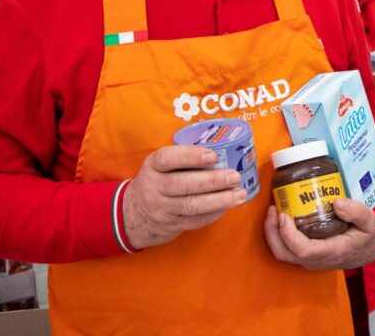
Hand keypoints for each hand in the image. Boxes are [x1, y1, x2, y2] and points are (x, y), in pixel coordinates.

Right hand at [123, 146, 247, 249]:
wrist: (135, 214)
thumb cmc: (159, 180)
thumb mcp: (161, 166)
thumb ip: (183, 158)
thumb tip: (224, 150)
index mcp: (153, 166)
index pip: (167, 159)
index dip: (190, 157)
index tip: (213, 156)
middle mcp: (154, 187)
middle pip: (183, 184)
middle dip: (212, 181)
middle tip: (235, 176)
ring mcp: (162, 209)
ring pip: (191, 205)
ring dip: (219, 200)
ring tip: (239, 194)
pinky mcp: (171, 225)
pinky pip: (194, 220)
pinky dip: (213, 214)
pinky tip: (228, 206)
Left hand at [264, 199, 374, 269]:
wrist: (368, 251)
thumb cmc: (367, 236)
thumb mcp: (369, 221)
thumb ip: (357, 212)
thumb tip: (337, 203)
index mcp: (331, 252)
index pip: (303, 250)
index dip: (289, 234)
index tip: (284, 215)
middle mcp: (316, 259)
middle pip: (285, 253)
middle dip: (272, 232)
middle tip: (273, 209)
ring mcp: (310, 259)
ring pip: (282, 252)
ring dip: (273, 233)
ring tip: (274, 210)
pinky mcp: (306, 255)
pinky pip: (286, 248)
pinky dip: (278, 234)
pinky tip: (281, 216)